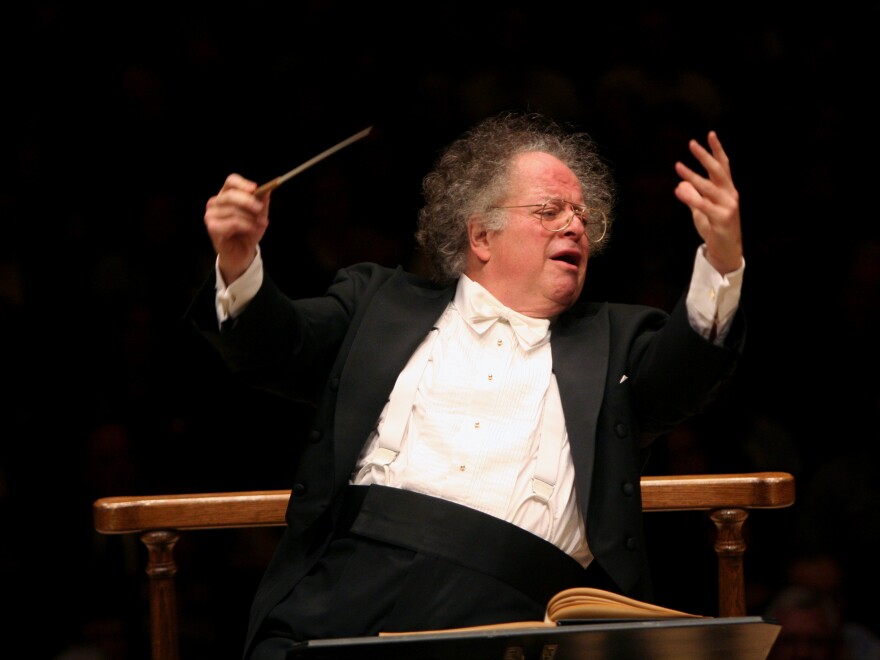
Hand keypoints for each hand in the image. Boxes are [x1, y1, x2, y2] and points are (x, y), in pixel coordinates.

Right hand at [204, 173, 269, 283]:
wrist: (242, 253)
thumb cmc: (248, 232)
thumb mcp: (259, 216)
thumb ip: (262, 203)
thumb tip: (267, 191)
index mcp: (226, 195)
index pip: (231, 182)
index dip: (242, 183)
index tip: (255, 188)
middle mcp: (215, 202)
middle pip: (230, 195)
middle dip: (248, 201)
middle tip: (260, 209)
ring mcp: (211, 215)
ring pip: (233, 211)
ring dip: (251, 218)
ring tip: (260, 224)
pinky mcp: (212, 227)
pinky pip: (233, 223)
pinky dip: (246, 226)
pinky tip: (253, 230)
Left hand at [674, 132, 742, 274]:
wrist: (726, 251)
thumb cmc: (714, 228)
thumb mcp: (701, 211)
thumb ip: (693, 197)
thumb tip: (680, 184)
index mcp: (727, 190)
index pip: (723, 166)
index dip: (717, 150)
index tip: (710, 134)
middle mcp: (730, 195)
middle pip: (718, 171)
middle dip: (705, 156)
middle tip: (692, 143)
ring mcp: (728, 207)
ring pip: (709, 188)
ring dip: (693, 176)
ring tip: (678, 166)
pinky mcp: (722, 219)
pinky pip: (705, 206)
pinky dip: (692, 198)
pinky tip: (680, 191)